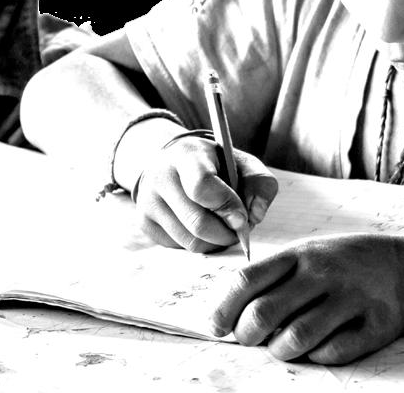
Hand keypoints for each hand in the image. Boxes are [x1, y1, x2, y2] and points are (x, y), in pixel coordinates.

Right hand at [131, 133, 278, 253]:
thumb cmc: (214, 164)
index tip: (243, 218)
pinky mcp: (144, 222)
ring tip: (223, 226)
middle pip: (198, 223)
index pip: (201, 186)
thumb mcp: (240, 162)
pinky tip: (202, 226)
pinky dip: (199, 244)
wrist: (171, 161)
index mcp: (187, 155)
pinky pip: (179, 248)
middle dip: (227, 233)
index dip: (227, 207)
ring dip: (215, 242)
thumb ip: (259, 183)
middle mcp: (160, 177)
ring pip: (190, 242)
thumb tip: (254, 217)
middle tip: (239, 228)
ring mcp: (147, 201)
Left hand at [210, 233, 403, 363]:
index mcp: (300, 254)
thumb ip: (272, 279)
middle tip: (250, 341)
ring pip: (297, 337)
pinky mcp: (376, 324)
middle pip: (265, 312)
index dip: (223, 309)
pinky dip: (318, 357)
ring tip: (282, 348)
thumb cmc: (343, 265)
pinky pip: (334, 352)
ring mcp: (351, 297)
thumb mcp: (307, 255)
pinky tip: (319, 348)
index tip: (217, 327)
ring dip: (280, 351)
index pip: (247, 280)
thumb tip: (227, 317)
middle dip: (247, 336)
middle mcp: (323, 272)